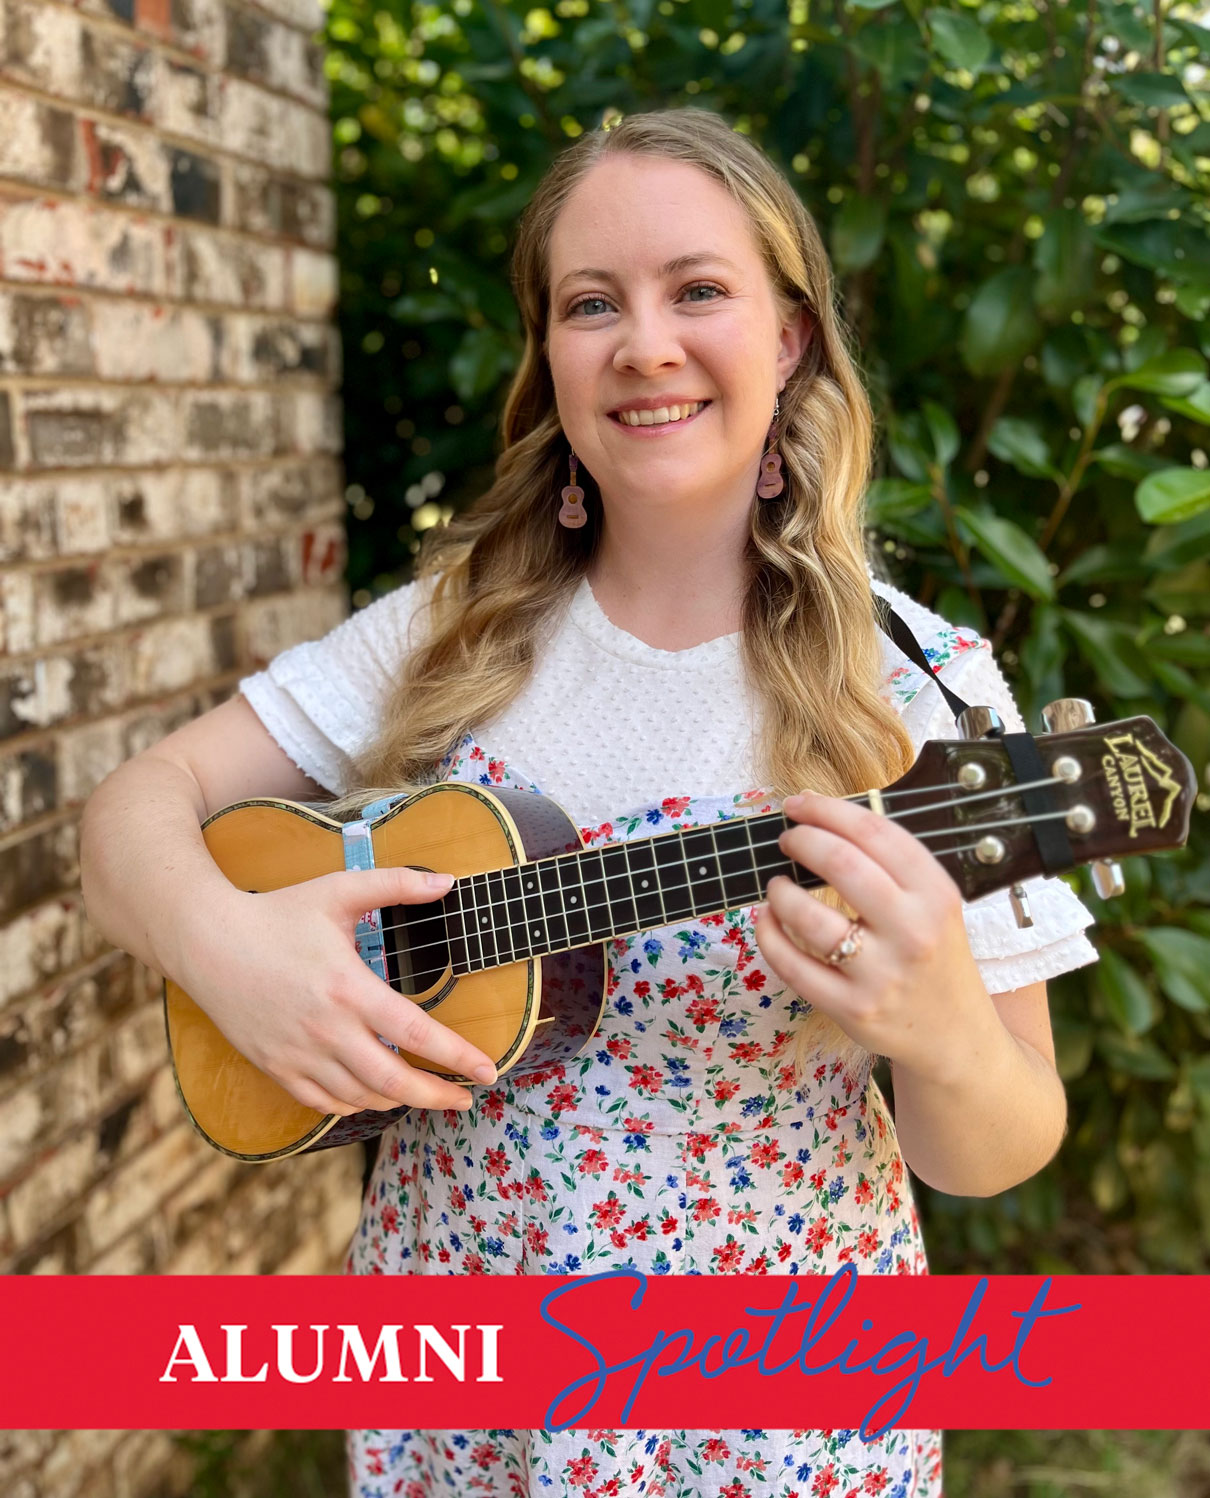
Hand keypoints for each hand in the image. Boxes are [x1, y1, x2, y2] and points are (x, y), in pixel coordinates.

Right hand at [170, 866, 497, 1115]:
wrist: (205, 941)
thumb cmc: (276, 913)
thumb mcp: (338, 889)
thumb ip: (396, 884)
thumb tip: (449, 881)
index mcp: (347, 988)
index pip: (415, 1034)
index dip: (457, 1057)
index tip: (488, 1070)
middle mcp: (325, 1029)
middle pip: (393, 1081)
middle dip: (437, 1096)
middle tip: (465, 1099)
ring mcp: (298, 1054)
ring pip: (360, 1097)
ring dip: (399, 1100)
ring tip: (425, 1092)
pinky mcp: (275, 1067)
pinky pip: (324, 1102)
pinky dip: (355, 1104)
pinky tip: (373, 1094)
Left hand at [753, 790, 995, 1081]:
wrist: (955, 1034)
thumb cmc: (933, 956)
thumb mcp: (933, 904)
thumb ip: (889, 866)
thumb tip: (818, 818)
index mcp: (935, 895)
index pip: (876, 833)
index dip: (828, 810)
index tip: (798, 804)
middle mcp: (913, 931)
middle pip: (843, 864)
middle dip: (803, 841)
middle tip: (787, 840)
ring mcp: (882, 974)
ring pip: (810, 918)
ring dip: (780, 892)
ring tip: (777, 886)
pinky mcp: (853, 1009)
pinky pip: (793, 967)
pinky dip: (768, 936)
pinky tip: (765, 920)